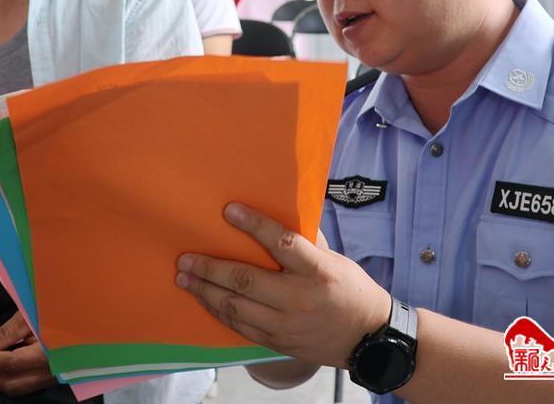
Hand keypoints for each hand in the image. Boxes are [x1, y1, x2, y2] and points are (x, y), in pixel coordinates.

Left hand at [0, 311, 54, 396]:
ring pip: (16, 388)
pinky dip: (7, 378)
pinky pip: (24, 385)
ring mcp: (51, 377)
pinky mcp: (50, 377)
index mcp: (49, 353)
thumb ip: (8, 332)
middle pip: (11, 383)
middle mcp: (51, 371)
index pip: (11, 363)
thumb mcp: (32, 315)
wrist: (76, 315)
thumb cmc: (56, 310)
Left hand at [176, 203, 391, 368]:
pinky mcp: (278, 342)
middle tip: (185, 257)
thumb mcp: (336, 260)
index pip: (282, 243)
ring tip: (184, 277)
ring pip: (236, 307)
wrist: (368, 339)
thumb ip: (307, 241)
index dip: (254, 225)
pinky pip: (240, 327)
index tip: (228, 210)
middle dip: (210, 268)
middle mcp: (300, 298)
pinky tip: (204, 299)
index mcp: (318, 271)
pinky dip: (219, 312)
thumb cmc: (351, 290)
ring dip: (205, 291)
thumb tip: (281, 211)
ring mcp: (287, 325)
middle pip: (246, 280)